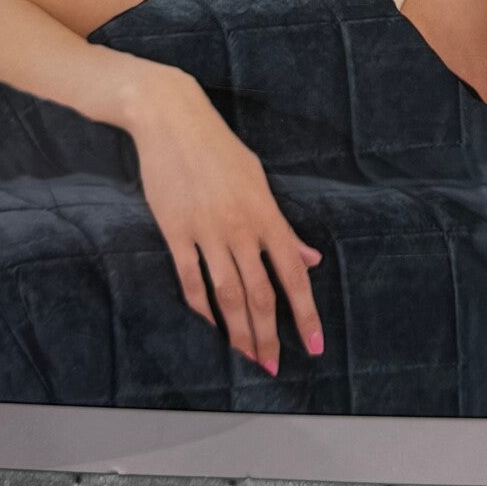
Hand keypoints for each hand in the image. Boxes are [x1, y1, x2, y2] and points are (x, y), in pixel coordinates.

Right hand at [120, 66, 324, 372]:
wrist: (172, 119)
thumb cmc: (219, 148)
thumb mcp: (258, 181)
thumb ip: (282, 227)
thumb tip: (310, 259)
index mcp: (266, 214)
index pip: (293, 274)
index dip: (305, 313)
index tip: (314, 345)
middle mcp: (241, 228)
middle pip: (260, 294)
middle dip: (269, 336)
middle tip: (274, 365)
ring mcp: (206, 232)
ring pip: (227, 295)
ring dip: (239, 332)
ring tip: (247, 358)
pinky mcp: (175, 233)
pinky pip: (191, 280)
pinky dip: (202, 308)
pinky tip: (211, 326)